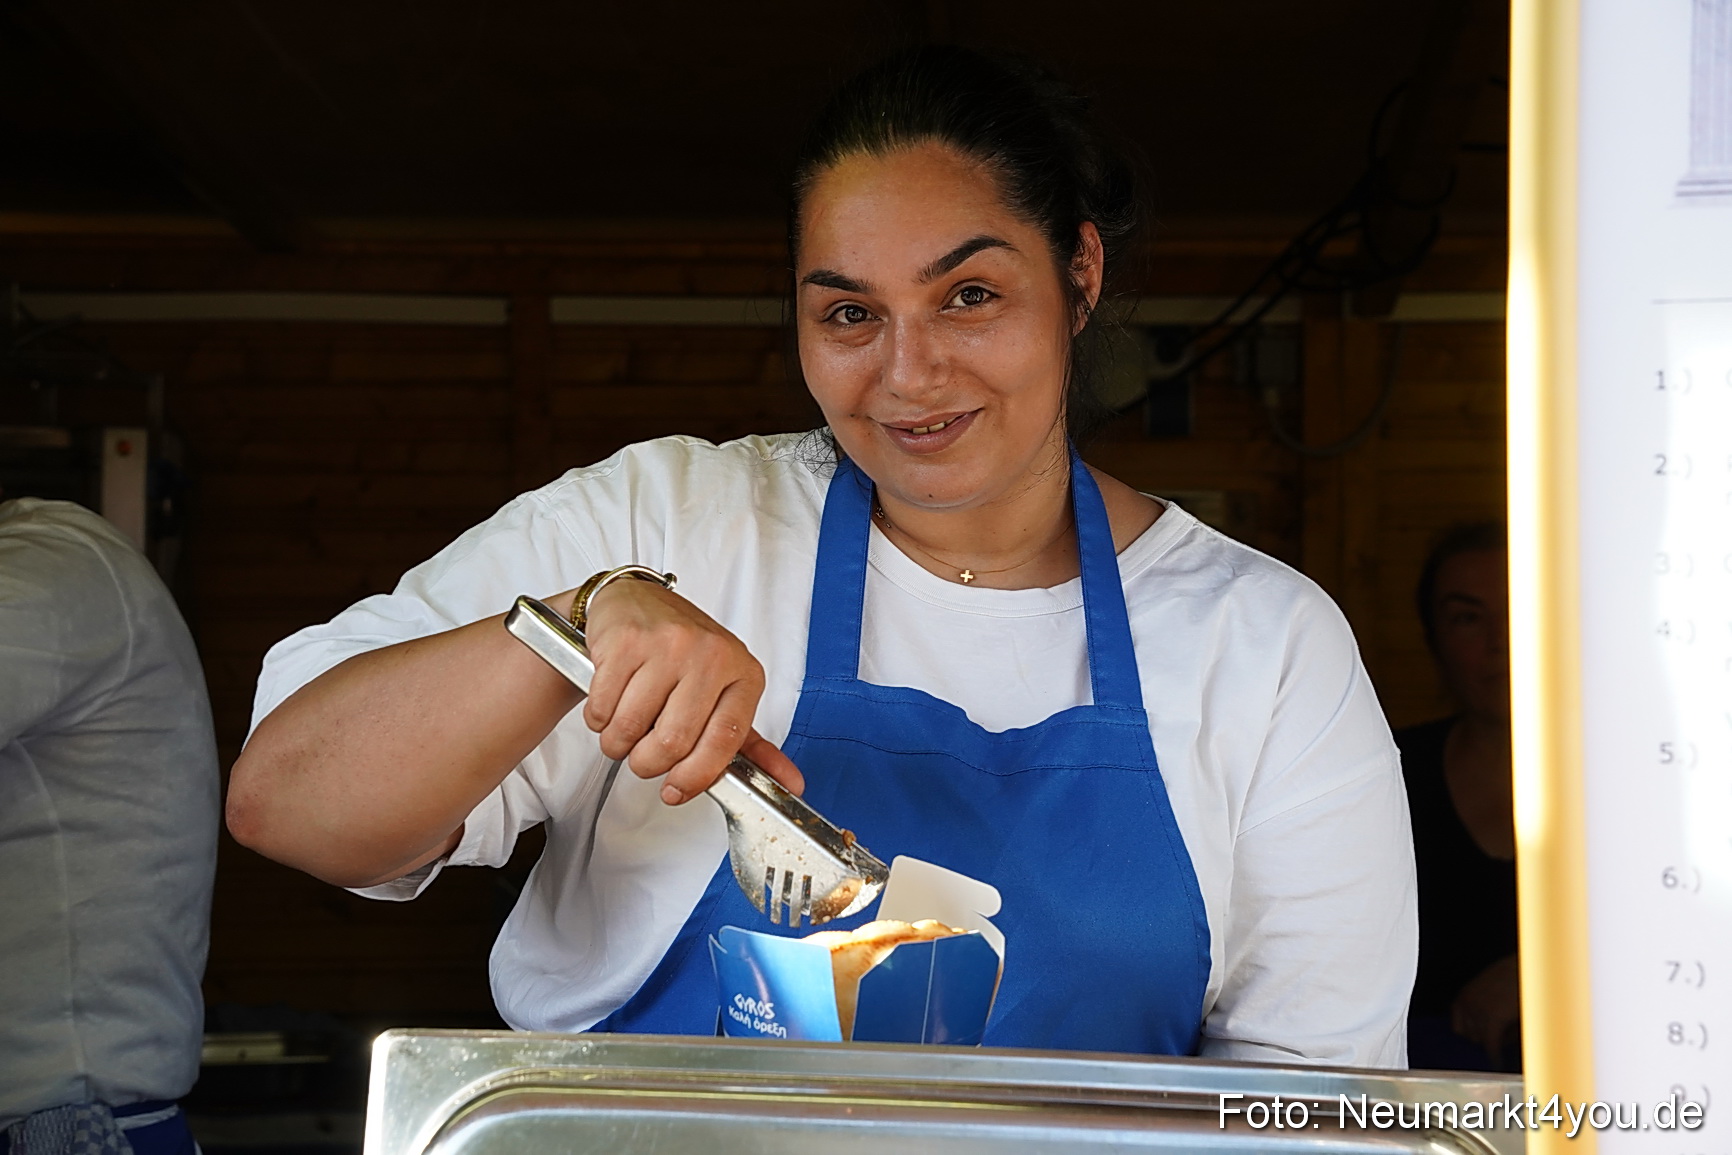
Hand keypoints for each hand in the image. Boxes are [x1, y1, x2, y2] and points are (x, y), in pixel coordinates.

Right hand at [576, 577, 803, 804]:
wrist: (637, 602)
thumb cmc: (684, 654)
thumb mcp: (724, 693)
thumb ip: (751, 744)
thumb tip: (790, 785)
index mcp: (743, 672)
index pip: (726, 740)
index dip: (696, 776)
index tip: (675, 791)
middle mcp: (710, 654)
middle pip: (674, 741)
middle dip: (648, 763)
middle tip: (643, 757)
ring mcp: (668, 644)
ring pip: (632, 728)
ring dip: (619, 744)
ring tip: (625, 728)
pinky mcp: (626, 641)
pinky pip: (603, 708)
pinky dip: (598, 720)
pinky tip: (610, 702)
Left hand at [1452, 952, 1520, 1061]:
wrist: (1531, 965)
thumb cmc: (1516, 977)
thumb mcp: (1493, 992)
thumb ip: (1486, 1010)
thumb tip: (1488, 1039)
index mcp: (1464, 996)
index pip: (1458, 1028)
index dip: (1472, 1036)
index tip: (1483, 1045)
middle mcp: (1466, 1003)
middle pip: (1470, 1037)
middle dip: (1486, 1039)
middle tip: (1506, 1036)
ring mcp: (1477, 1010)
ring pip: (1483, 1041)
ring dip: (1497, 1042)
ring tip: (1515, 1032)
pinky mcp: (1492, 1017)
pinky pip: (1491, 1045)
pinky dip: (1495, 1056)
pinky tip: (1499, 1063)